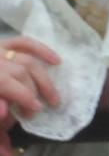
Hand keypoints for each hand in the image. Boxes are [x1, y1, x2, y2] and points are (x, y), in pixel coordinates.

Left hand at [0, 38, 60, 155]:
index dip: (23, 97)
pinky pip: (24, 42)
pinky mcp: (0, 44)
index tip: (34, 114)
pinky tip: (56, 62)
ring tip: (53, 96)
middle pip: (21, 71)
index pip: (7, 82)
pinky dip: (41, 50)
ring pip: (27, 59)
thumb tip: (5, 112)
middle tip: (38, 112)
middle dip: (32, 92)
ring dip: (43, 78)